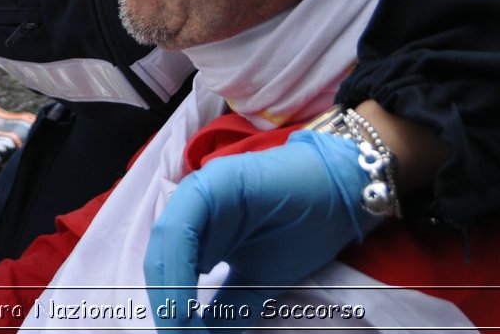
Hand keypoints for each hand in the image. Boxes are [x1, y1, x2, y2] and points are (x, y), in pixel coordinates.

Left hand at [143, 131, 376, 329]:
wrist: (340, 196)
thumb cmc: (300, 232)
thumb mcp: (256, 281)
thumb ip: (228, 308)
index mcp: (196, 228)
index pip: (165, 271)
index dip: (167, 308)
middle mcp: (190, 207)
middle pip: (159, 258)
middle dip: (165, 304)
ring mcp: (199, 190)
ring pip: (164, 242)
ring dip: (168, 289)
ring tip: (179, 325)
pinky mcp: (213, 181)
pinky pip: (181, 226)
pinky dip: (177, 266)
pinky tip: (185, 301)